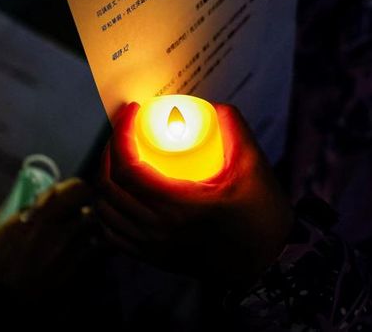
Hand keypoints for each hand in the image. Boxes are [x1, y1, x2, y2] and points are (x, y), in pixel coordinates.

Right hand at [0, 178, 94, 297]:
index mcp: (34, 218)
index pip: (74, 190)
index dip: (77, 190)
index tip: (70, 194)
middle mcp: (56, 232)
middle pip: (91, 211)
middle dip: (88, 211)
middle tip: (77, 217)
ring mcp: (66, 256)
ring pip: (96, 234)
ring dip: (92, 233)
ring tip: (82, 238)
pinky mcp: (72, 279)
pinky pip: (92, 259)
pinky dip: (93, 255)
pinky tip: (84, 259)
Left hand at [98, 102, 293, 287]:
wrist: (267, 265)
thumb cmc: (262, 217)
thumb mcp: (254, 168)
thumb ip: (236, 131)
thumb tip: (215, 107)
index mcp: (179, 207)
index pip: (128, 167)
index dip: (121, 134)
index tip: (131, 111)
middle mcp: (158, 230)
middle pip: (109, 186)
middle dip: (108, 150)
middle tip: (124, 130)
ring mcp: (152, 248)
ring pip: (105, 212)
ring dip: (104, 180)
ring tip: (119, 158)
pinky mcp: (153, 259)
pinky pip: (112, 235)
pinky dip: (106, 211)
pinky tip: (117, 194)